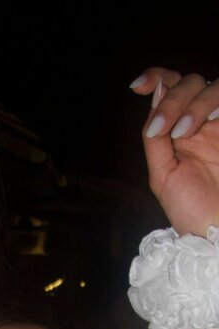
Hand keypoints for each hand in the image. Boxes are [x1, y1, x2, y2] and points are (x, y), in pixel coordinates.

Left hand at [131, 68, 218, 235]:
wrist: (217, 230)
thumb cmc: (192, 209)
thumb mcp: (163, 175)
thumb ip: (155, 137)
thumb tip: (153, 95)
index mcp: (179, 130)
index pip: (169, 89)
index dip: (155, 77)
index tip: (137, 86)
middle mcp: (202, 121)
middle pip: (189, 83)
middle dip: (172, 100)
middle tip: (165, 131)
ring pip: (212, 86)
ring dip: (193, 104)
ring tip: (185, 134)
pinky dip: (217, 101)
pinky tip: (212, 120)